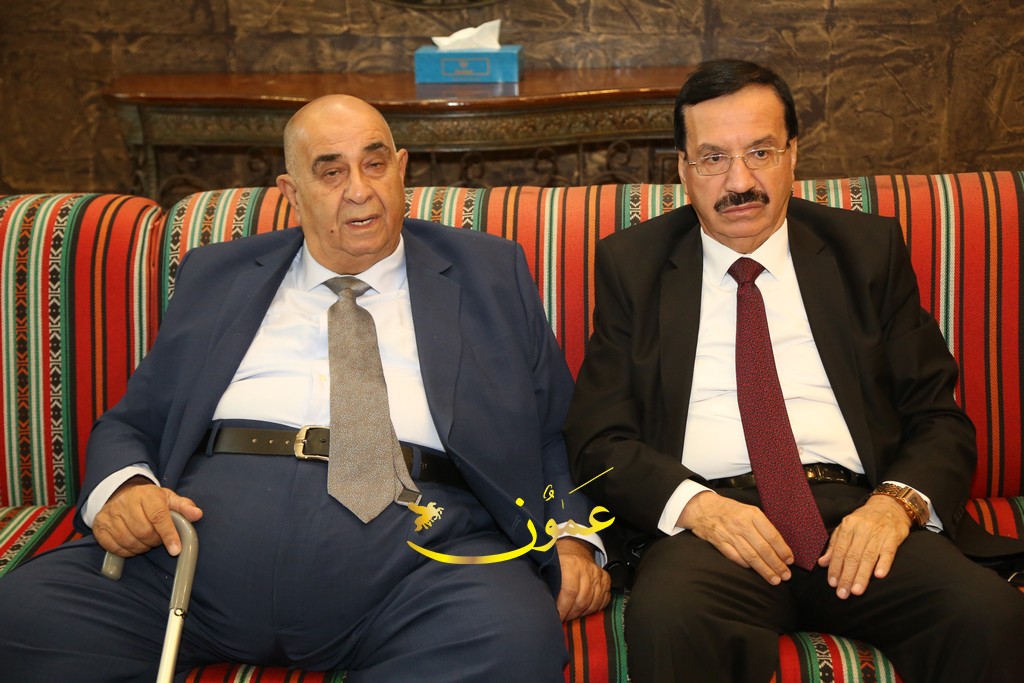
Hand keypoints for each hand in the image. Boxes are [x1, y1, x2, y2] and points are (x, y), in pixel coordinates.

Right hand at [91, 476, 203, 557]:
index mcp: (146, 494)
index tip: (176, 549)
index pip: (158, 516)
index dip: (168, 534)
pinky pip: (115, 548)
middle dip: (155, 541)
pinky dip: (127, 551)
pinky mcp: (100, 528)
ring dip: (142, 547)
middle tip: (158, 538)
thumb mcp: (168, 498)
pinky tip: (134, 543)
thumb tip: (197, 514)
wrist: (121, 494)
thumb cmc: (149, 500)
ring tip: (147, 540)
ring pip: (129, 542)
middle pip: (144, 532)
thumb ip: (184, 507)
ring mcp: (110, 515)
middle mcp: (125, 503)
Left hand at [555, 538, 610, 620]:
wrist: (574, 549)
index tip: (558, 616)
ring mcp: (597, 574)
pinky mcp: (605, 578)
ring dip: (582, 613)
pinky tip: (584, 609)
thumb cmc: (559, 561)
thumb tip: (543, 603)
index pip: (570, 592)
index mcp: (570, 564)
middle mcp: (586, 568)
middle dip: (572, 614)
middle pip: (582, 600)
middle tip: (564, 617)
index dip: (563, 608)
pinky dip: (594, 608)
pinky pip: (603, 600)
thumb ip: (547, 583)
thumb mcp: (550, 568)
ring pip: (593, 602)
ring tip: (572, 614)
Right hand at [679, 491, 794, 584]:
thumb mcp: (748, 510)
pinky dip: (746, 565)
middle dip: (777, 564)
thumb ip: (762, 525)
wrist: (702, 508)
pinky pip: (736, 558)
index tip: (790, 560)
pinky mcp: (720, 543)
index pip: (772, 535)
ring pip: (751, 556)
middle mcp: (742, 525)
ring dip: (764, 570)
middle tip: (786, 575)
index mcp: (752, 514)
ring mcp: (730, 535)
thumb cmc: (729, 509)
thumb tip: (779, 545)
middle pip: (763, 549)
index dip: (783, 550)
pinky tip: (754, 572)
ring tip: (774, 579)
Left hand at [818, 494, 911, 598]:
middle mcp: (862, 529)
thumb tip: (822, 563)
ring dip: (862, 575)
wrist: (890, 506)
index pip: (839, 550)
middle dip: (847, 576)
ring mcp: (878, 533)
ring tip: (856, 591)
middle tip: (842, 593)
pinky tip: (878, 576)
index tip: (832, 583)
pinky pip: (888, 552)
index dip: (835, 567)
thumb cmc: (864, 520)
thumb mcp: (846, 527)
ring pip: (868, 557)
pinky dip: (883, 564)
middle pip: (852, 556)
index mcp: (848, 526)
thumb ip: (834, 545)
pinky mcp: (893, 537)